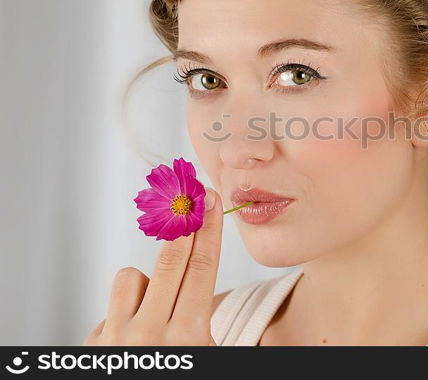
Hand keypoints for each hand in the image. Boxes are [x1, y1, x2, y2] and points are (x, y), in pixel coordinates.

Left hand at [83, 188, 223, 345]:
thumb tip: (196, 275)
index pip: (202, 268)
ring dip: (146, 283)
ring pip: (131, 277)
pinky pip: (112, 309)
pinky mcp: (92, 344)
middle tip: (191, 198)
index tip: (209, 200)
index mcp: (188, 337)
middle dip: (184, 224)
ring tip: (154, 313)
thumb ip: (201, 321)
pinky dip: (125, 315)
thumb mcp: (206, 354)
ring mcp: (116, 337)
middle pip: (171, 260)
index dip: (208, 229)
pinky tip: (132, 339)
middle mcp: (149, 334)